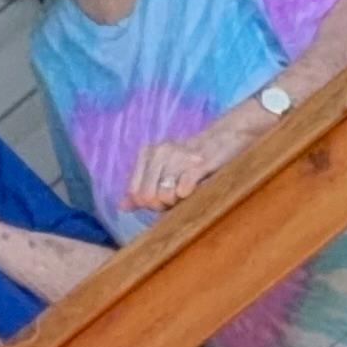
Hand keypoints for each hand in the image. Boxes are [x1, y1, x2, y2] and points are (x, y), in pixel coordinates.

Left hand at [126, 117, 255, 211]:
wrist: (225, 140)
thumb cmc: (192, 162)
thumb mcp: (164, 171)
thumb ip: (142, 189)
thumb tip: (121, 206)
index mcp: (147, 152)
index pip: (135, 193)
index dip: (149, 204)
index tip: (164, 199)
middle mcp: (160, 151)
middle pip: (148, 197)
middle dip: (163, 205)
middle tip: (178, 198)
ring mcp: (178, 156)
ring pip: (165, 196)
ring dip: (178, 202)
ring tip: (189, 191)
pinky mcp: (198, 163)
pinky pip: (183, 189)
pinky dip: (188, 195)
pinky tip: (196, 188)